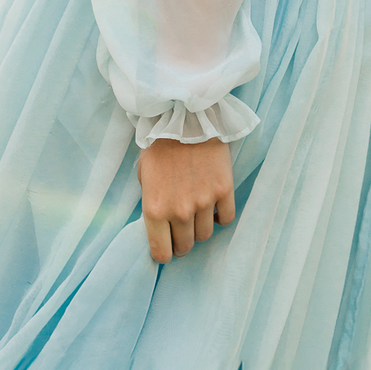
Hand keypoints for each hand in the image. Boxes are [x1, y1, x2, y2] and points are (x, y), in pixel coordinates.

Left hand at [137, 136, 235, 264]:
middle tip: (182, 229)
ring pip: (206, 235)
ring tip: (198, 213)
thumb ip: (152, 203)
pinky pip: (226, 218)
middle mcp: (179, 211)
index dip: (164, 253)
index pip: (161, 253)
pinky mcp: (223, 189)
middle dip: (182, 241)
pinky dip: (221, 216)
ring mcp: (203, 202)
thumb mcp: (143, 176)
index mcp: (155, 210)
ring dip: (201, 228)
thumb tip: (159, 224)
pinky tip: (214, 206)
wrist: (183, 116)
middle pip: (186, 246)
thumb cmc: (158, 144)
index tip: (167, 246)